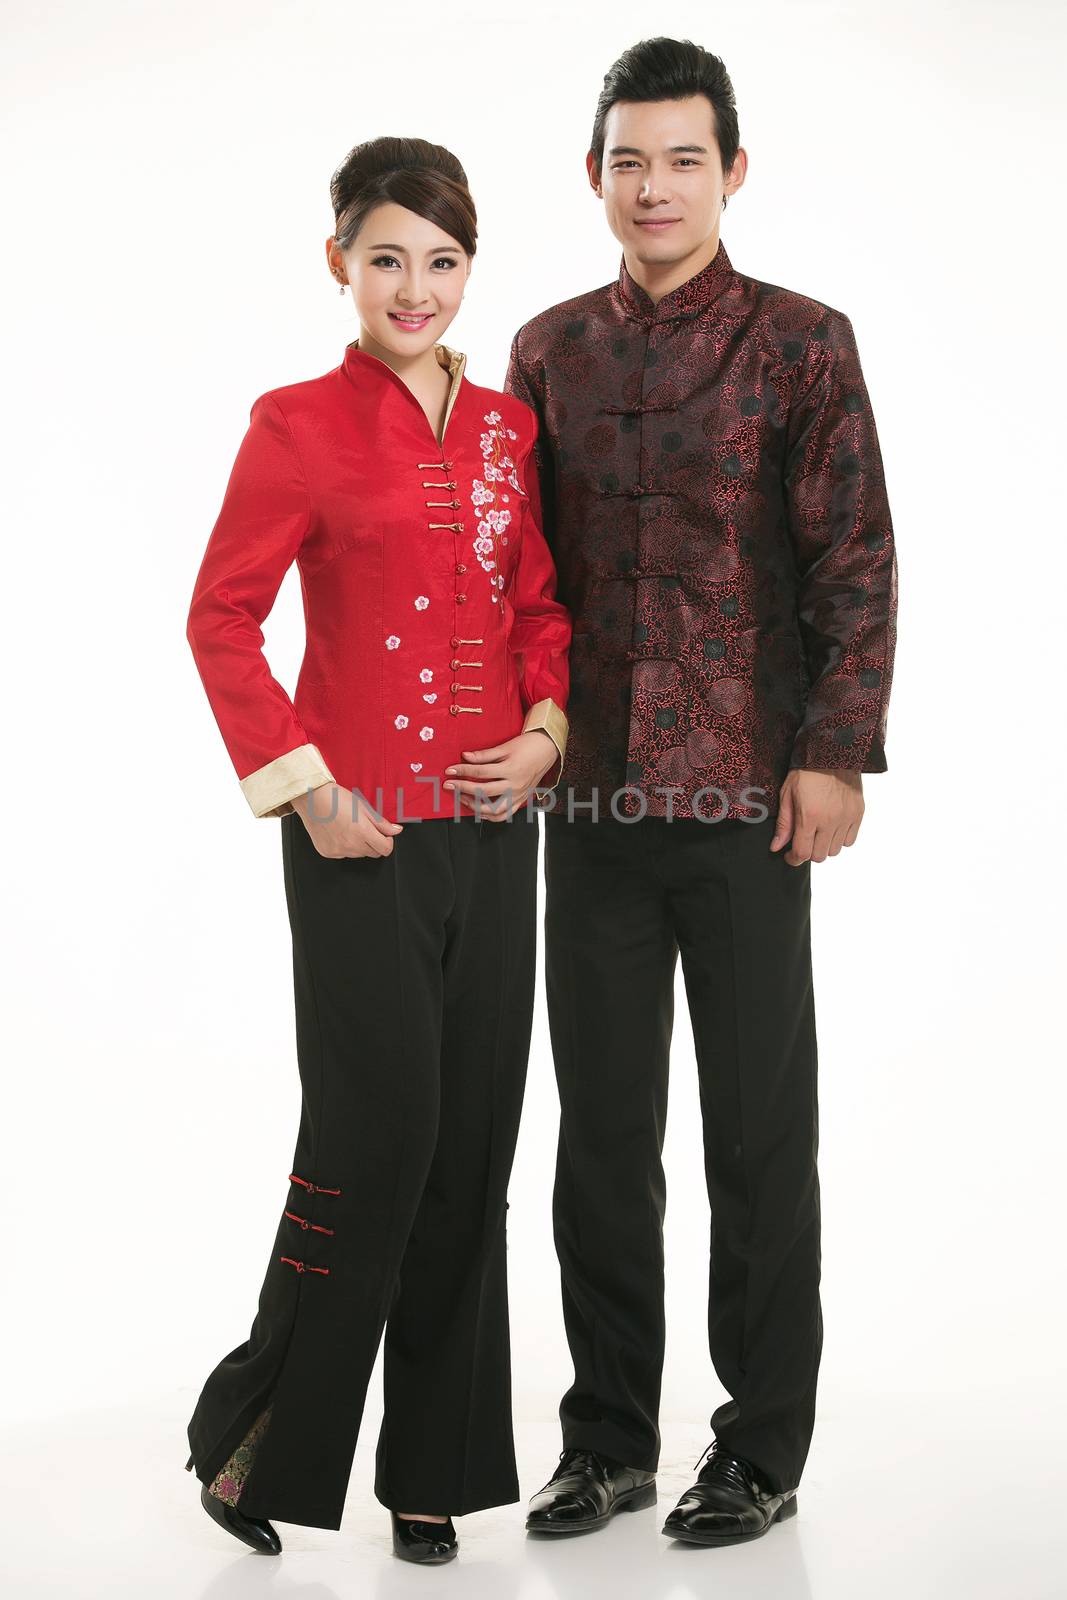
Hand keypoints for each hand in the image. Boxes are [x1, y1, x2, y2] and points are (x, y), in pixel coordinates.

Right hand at [291, 782, 402, 857]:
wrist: (312, 798)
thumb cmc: (337, 799)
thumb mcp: (364, 808)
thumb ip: (382, 823)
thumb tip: (396, 831)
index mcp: (363, 833)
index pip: (385, 850)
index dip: (387, 841)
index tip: (383, 834)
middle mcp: (351, 845)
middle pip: (373, 853)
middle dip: (374, 843)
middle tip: (366, 828)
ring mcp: (338, 851)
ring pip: (358, 854)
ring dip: (359, 845)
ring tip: (350, 827)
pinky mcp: (328, 853)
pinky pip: (343, 855)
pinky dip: (344, 847)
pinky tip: (339, 832)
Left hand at [443, 730, 557, 820]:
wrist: (546, 749)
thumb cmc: (526, 746)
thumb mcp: (505, 747)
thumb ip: (484, 754)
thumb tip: (465, 756)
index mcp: (511, 769)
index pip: (480, 772)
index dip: (463, 771)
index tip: (450, 770)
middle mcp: (515, 785)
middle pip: (483, 791)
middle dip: (463, 788)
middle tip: (449, 785)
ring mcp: (518, 795)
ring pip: (493, 809)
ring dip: (475, 806)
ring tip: (462, 798)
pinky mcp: (521, 800)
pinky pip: (504, 814)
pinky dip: (490, 816)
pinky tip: (478, 810)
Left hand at [770, 769, 863, 864]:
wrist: (833, 750)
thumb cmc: (806, 770)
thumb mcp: (787, 794)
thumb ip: (784, 823)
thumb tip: (776, 847)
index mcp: (809, 816)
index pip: (802, 853)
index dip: (793, 859)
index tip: (789, 856)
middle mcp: (830, 820)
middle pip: (819, 856)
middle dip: (808, 852)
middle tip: (803, 840)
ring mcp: (847, 818)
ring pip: (835, 850)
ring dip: (824, 846)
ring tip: (818, 831)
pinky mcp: (858, 813)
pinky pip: (850, 840)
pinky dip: (840, 839)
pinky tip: (832, 827)